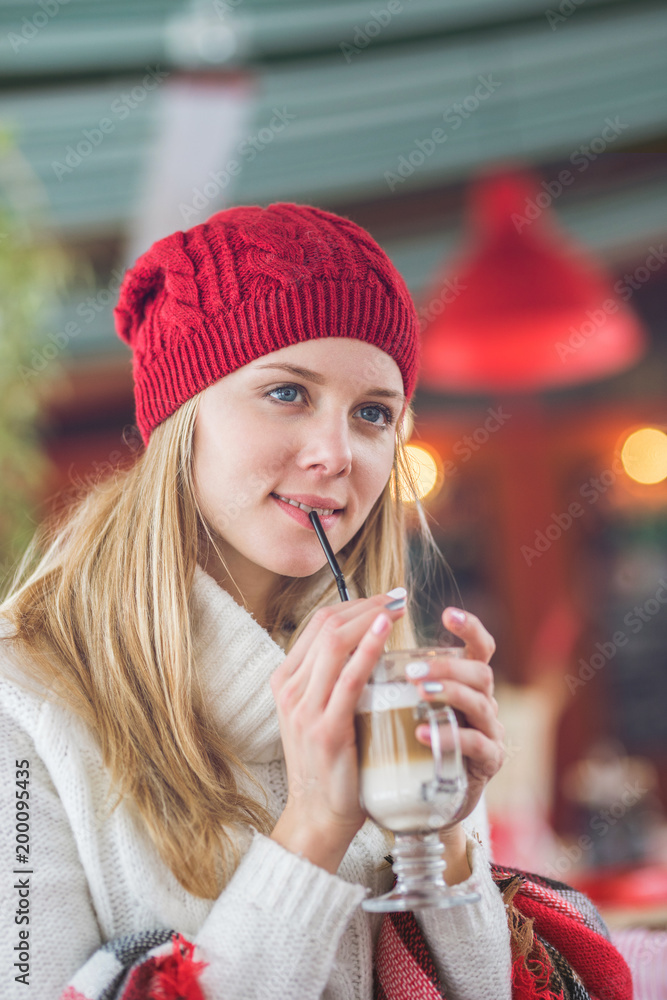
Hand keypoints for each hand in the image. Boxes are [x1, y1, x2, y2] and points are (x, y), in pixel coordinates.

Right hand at [270, 593, 405, 871]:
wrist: (318, 816)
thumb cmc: (330, 765)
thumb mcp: (320, 714)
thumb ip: (333, 682)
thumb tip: (367, 646)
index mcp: (285, 683)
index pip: (317, 626)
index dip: (352, 605)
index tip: (384, 598)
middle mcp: (289, 690)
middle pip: (325, 627)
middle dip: (364, 604)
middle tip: (397, 595)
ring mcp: (304, 709)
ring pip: (334, 643)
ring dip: (370, 617)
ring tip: (397, 606)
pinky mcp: (326, 728)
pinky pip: (348, 677)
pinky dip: (367, 648)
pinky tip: (386, 631)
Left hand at [408, 608, 503, 825]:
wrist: (419, 802)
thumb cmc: (405, 745)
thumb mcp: (400, 705)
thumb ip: (389, 675)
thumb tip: (347, 637)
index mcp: (463, 683)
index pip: (480, 648)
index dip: (471, 628)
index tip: (447, 613)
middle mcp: (482, 703)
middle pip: (481, 672)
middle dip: (448, 666)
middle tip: (412, 669)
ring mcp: (488, 734)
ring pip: (482, 703)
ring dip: (450, 692)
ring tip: (419, 691)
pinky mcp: (486, 764)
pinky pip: (476, 745)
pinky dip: (450, 736)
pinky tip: (422, 733)